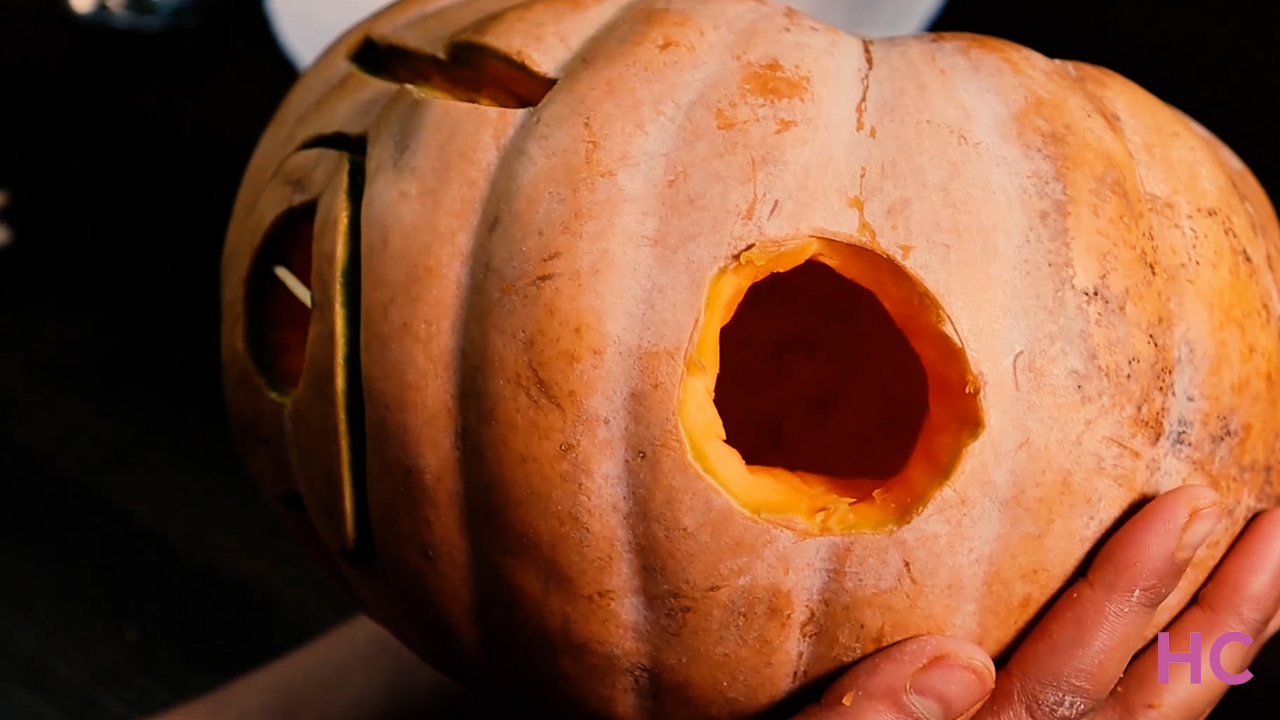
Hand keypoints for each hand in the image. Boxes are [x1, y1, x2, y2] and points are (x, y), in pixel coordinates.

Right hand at [797, 485, 1279, 719]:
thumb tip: (954, 660)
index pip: (1071, 677)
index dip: (1131, 592)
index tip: (1185, 507)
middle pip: (1150, 711)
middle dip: (1220, 622)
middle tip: (1276, 533)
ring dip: (1211, 650)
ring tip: (1258, 576)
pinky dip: (1168, 683)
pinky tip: (1177, 645)